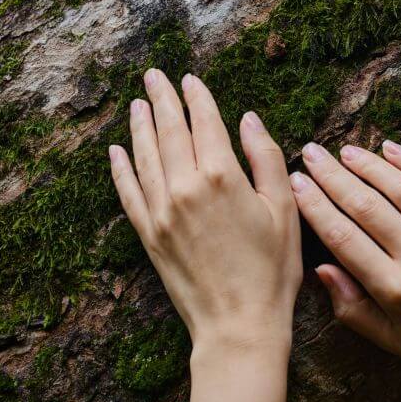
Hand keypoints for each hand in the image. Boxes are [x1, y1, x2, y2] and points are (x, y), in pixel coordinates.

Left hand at [109, 70, 301, 355]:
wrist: (238, 326)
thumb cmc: (272, 270)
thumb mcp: (284, 209)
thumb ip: (266, 157)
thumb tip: (248, 118)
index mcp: (222, 175)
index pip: (204, 122)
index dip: (197, 97)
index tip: (191, 78)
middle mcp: (184, 187)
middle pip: (169, 131)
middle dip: (161, 99)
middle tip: (154, 75)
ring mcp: (161, 211)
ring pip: (144, 156)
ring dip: (139, 126)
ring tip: (137, 103)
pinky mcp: (148, 235)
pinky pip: (128, 192)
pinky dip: (121, 169)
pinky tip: (116, 152)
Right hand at [290, 139, 400, 389]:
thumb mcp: (396, 343)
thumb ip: (353, 309)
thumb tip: (321, 270)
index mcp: (395, 290)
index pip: (342, 238)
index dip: (315, 206)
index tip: (297, 183)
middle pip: (366, 206)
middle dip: (333, 176)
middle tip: (311, 153)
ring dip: (369, 165)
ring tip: (345, 150)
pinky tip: (390, 149)